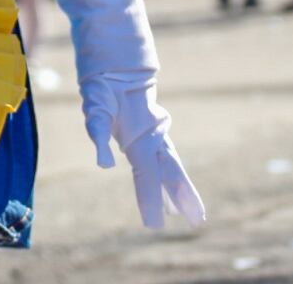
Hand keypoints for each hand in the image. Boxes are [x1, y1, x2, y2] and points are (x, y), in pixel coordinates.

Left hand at [82, 79, 204, 228]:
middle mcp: (153, 141)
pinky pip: (161, 161)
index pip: (147, 177)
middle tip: (197, 222)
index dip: (150, 200)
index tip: (154, 226)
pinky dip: (166, 178)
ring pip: (170, 169)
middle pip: (171, 174)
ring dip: (178, 191)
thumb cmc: (104, 88)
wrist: (118, 67)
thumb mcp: (95, 106)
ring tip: (187, 215)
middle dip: (183, 198)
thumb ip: (97, 132)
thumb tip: (104, 163)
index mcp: (141, 140)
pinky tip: (168, 191)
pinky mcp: (150, 135)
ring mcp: (154, 137)